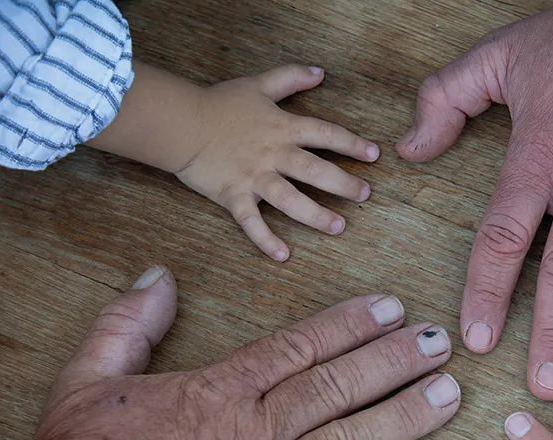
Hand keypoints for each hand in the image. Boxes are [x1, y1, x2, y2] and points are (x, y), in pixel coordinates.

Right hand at [28, 268, 460, 439]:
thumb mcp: (88, 376)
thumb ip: (129, 323)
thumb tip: (160, 276)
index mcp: (220, 390)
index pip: (301, 346)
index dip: (351, 325)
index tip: (390, 308)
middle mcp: (260, 431)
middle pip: (340, 384)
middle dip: (395, 359)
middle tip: (440, 341)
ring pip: (355, 438)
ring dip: (408, 414)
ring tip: (451, 393)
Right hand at [177, 65, 379, 260]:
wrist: (179, 122)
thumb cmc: (218, 103)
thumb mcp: (258, 84)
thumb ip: (290, 77)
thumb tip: (320, 72)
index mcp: (282, 128)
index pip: (325, 134)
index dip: (351, 144)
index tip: (374, 155)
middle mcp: (273, 154)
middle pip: (315, 171)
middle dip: (344, 184)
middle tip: (364, 195)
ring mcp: (254, 177)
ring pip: (291, 200)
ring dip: (316, 216)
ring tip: (338, 227)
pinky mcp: (233, 196)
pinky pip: (251, 222)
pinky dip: (265, 240)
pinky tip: (283, 255)